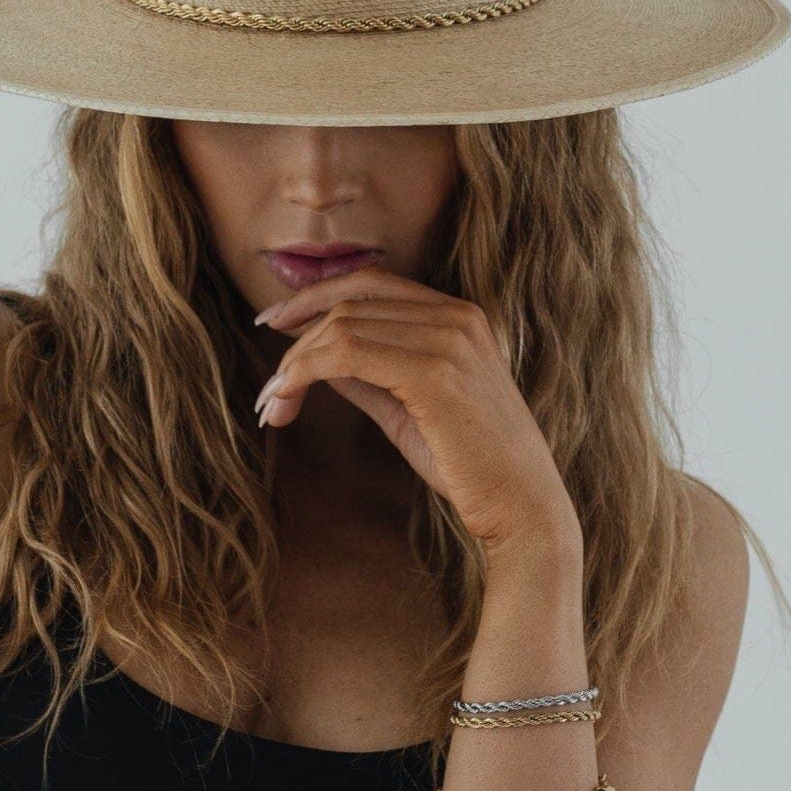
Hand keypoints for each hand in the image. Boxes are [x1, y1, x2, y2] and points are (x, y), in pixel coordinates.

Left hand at [253, 264, 580, 553]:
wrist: (521, 506)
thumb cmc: (468, 464)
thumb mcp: (407, 407)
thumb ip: (367, 374)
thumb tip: (315, 356)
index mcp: (458, 315)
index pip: (370, 283)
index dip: (313, 297)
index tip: (272, 323)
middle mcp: (456, 316)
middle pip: (348, 304)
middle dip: (295, 338)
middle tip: (268, 387)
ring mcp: (449, 340)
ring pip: (341, 327)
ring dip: (293, 364)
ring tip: (273, 405)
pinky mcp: (435, 373)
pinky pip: (346, 353)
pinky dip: (305, 372)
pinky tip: (287, 398)